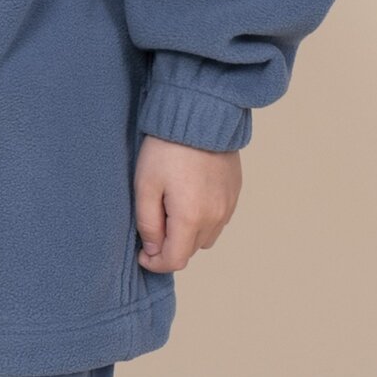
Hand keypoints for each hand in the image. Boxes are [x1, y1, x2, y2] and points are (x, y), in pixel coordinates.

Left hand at [134, 133, 240, 272]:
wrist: (200, 113)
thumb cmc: (167, 147)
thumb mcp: (145, 184)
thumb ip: (148, 223)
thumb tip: (152, 250)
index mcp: (191, 218)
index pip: (175, 260)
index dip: (155, 263)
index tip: (142, 254)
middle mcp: (215, 217)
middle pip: (190, 250)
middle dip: (170, 246)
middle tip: (154, 223)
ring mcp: (228, 205)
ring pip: (206, 237)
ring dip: (188, 233)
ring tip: (172, 207)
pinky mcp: (234, 192)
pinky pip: (219, 219)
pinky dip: (203, 218)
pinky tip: (190, 196)